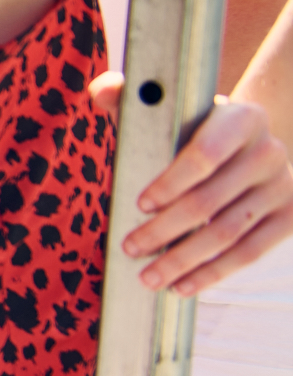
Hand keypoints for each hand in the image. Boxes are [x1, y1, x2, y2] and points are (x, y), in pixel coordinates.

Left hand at [95, 79, 292, 293]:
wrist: (251, 145)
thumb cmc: (195, 129)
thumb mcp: (170, 110)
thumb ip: (131, 97)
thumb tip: (101, 90)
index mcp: (241, 119)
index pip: (205, 154)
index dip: (172, 182)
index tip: (140, 204)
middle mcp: (269, 152)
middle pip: (211, 201)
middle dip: (166, 229)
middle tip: (130, 248)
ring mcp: (284, 187)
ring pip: (229, 233)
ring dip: (185, 259)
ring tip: (149, 277)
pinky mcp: (290, 218)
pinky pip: (250, 253)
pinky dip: (214, 273)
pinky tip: (183, 286)